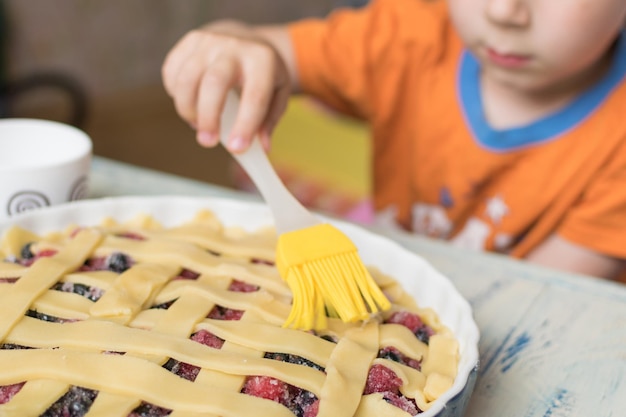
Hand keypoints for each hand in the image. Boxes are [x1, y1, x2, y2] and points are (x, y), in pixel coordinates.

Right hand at [162, 21, 292, 152]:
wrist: (245, 39)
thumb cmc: (262, 73)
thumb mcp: (278, 92)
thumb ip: (270, 120)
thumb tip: (262, 148)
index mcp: (262, 61)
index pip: (254, 96)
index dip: (245, 125)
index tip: (237, 148)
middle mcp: (234, 47)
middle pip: (214, 82)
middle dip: (208, 116)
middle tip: (208, 142)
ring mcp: (208, 42)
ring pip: (186, 79)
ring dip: (188, 109)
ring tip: (199, 124)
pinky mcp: (188, 43)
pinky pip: (172, 73)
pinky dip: (176, 95)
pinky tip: (191, 103)